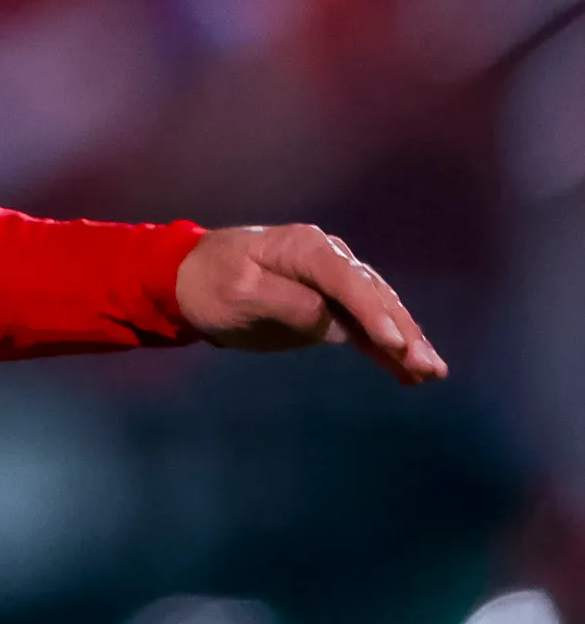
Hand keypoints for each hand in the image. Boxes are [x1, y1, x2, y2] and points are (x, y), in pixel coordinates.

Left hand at [175, 224, 447, 384]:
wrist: (191, 283)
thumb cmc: (210, 283)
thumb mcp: (238, 291)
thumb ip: (284, 302)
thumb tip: (325, 317)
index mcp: (305, 247)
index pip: (347, 281)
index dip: (373, 312)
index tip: (394, 343)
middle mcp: (329, 259)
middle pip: (374, 297)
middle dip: (403, 331)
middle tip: (427, 366)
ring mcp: (335, 284)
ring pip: (380, 314)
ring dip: (407, 342)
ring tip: (432, 373)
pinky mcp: (332, 309)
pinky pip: (367, 330)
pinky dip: (390, 351)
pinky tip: (413, 375)